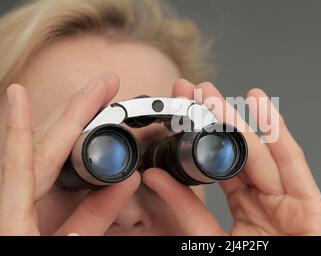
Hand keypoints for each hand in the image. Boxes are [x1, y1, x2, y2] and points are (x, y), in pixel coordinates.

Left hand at [0, 72, 139, 234]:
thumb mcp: (68, 249)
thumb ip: (93, 219)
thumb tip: (125, 181)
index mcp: (11, 216)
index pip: (22, 161)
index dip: (19, 124)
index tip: (18, 91)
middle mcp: (11, 201)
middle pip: (41, 145)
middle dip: (74, 110)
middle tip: (104, 85)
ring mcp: (20, 201)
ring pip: (43, 153)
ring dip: (71, 123)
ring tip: (98, 101)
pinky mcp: (30, 207)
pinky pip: (46, 170)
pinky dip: (62, 149)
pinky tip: (73, 137)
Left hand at [143, 79, 320, 235]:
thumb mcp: (209, 242)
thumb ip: (186, 210)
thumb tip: (154, 178)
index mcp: (244, 211)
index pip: (218, 167)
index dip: (197, 138)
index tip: (178, 110)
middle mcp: (266, 202)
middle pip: (240, 153)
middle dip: (218, 119)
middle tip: (195, 91)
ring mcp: (290, 202)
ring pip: (264, 154)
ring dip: (244, 120)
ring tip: (221, 93)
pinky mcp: (313, 207)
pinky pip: (295, 165)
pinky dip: (280, 135)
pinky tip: (263, 107)